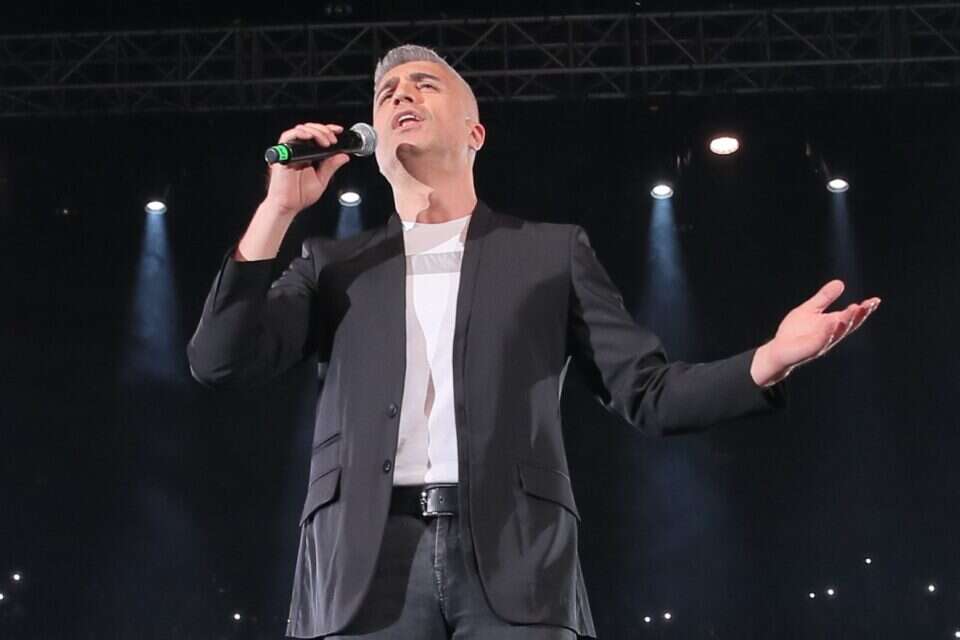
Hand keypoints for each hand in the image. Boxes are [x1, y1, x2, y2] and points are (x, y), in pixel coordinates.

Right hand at [263, 123, 350, 214]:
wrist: (287, 205)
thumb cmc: (299, 195)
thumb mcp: (321, 179)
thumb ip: (331, 166)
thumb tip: (344, 156)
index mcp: (308, 155)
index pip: (318, 135)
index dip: (328, 129)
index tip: (339, 131)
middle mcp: (299, 151)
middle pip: (310, 129)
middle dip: (324, 130)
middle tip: (333, 140)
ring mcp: (290, 151)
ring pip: (301, 129)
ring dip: (315, 131)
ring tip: (326, 142)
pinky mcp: (282, 154)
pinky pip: (287, 136)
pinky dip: (299, 133)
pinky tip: (309, 137)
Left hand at [750, 280, 880, 386]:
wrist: (778, 350)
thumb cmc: (795, 331)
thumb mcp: (811, 309)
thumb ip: (825, 298)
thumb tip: (840, 282)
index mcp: (832, 325)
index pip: (851, 317)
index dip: (864, 310)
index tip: (876, 300)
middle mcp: (830, 336)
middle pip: (848, 325)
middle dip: (858, 315)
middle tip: (868, 305)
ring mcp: (820, 344)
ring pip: (836, 334)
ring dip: (845, 323)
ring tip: (854, 309)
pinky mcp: (808, 350)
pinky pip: (819, 341)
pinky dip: (826, 332)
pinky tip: (832, 322)